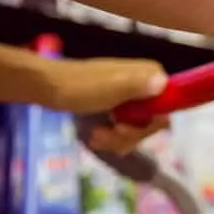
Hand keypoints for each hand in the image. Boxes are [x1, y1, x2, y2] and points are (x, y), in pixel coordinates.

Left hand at [47, 57, 168, 153]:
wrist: (45, 86)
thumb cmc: (77, 87)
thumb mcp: (110, 88)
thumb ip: (137, 85)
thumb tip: (163, 82)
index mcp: (149, 74)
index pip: (167, 108)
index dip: (149, 125)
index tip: (126, 130)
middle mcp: (146, 83)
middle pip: (152, 121)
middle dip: (131, 135)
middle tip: (109, 136)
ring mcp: (131, 95)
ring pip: (138, 127)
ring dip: (118, 139)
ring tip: (96, 138)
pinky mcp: (118, 105)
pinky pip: (125, 126)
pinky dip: (112, 136)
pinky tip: (96, 138)